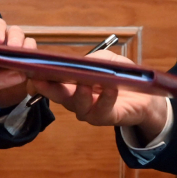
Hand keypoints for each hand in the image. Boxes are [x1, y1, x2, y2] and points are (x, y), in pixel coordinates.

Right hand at [29, 50, 168, 141]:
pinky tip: (110, 88)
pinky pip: (103, 111)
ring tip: (84, 84)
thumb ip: (92, 59)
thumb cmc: (121, 76)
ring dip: (80, 94)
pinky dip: (106, 99)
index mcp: (72, 85)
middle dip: (49, 88)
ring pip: (78, 106)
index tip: (31, 72)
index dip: (39, 80)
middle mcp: (77, 100)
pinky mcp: (108, 117)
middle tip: (42, 79)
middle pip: (59, 96)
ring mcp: (91, 111)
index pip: (51, 84)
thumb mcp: (106, 61)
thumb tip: (81, 62)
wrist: (146, 96)